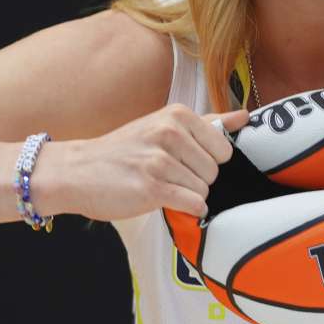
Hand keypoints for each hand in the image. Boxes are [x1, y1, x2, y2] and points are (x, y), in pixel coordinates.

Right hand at [55, 104, 249, 220]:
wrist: (77, 171)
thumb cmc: (124, 151)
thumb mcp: (164, 125)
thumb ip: (208, 123)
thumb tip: (245, 117)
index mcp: (177, 115)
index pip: (224, 148)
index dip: (207, 161)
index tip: (183, 160)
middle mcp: (170, 133)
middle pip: (215, 171)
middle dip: (196, 179)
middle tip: (167, 175)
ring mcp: (160, 161)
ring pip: (204, 190)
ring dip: (186, 195)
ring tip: (160, 185)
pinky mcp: (151, 188)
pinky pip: (193, 204)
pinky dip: (185, 209)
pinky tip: (165, 200)